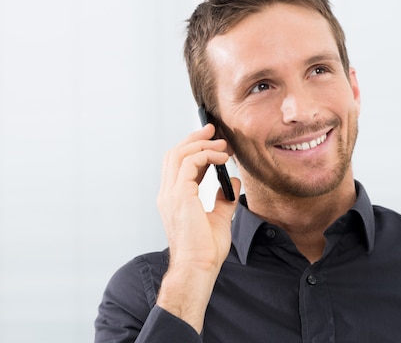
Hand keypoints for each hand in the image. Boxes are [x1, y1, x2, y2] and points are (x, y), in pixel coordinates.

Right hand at [155, 124, 240, 332]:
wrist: (198, 268)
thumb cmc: (205, 251)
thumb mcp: (219, 218)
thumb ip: (224, 198)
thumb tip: (233, 182)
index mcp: (173, 199)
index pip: (177, 164)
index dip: (193, 149)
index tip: (212, 141)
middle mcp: (167, 194)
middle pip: (174, 153)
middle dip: (194, 139)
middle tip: (213, 131)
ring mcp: (170, 194)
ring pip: (178, 154)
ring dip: (201, 145)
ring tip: (221, 144)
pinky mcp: (179, 196)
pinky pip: (188, 164)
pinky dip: (205, 156)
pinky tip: (221, 158)